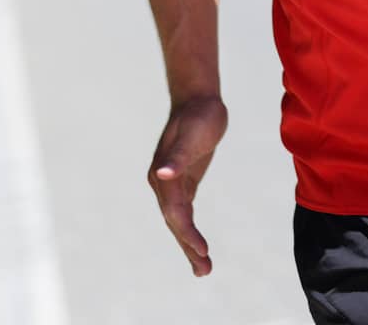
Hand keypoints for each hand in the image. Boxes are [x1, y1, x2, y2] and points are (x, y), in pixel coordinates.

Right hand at [148, 94, 228, 276]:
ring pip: (178, 221)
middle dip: (188, 247)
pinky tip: (198, 245)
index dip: (187, 232)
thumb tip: (162, 175)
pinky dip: (190, 230)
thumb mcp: (193, 133)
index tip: (202, 248)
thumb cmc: (198, 113)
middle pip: (174, 222)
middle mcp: (163, 183)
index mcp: (162, 175)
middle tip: (205, 270)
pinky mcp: (183, 182)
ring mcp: (171, 183)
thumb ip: (177, 155)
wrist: (198, 97)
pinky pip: (185, 213)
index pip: (175, 211)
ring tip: (203, 269)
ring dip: (189, 244)